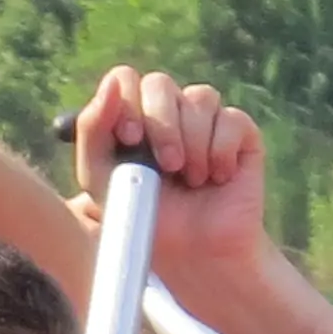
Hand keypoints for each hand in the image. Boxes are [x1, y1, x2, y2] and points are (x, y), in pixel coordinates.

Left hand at [75, 66, 269, 284]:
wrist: (194, 254)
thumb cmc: (145, 219)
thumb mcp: (101, 180)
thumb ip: (92, 130)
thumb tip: (111, 84)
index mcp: (131, 116)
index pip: (125, 79)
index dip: (126, 102)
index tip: (130, 139)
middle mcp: (168, 111)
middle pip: (159, 84)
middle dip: (161, 125)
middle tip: (168, 166)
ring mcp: (205, 118)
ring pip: (200, 98)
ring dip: (193, 144)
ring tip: (193, 180)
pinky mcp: (240, 132)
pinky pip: (232, 119)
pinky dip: (221, 151)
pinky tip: (218, 177)